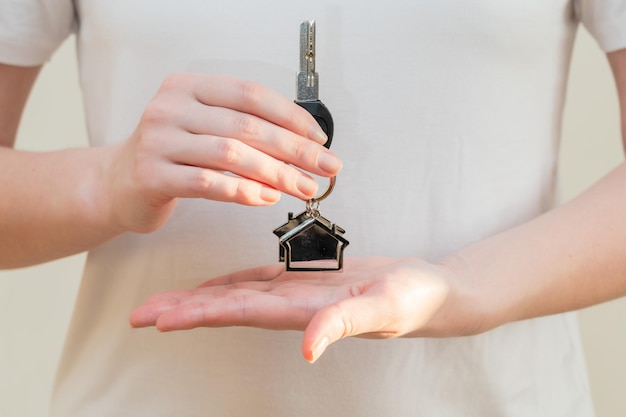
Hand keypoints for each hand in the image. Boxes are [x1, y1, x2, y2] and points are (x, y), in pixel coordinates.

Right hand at [104, 74, 341, 232]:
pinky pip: (208, 183)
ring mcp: (158, 140)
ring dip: (276, 173)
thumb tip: (304, 145)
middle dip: (294, 149)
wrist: (117, 183)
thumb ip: (244, 129)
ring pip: (231, 154)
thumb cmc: (172, 155)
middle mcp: (171, 107)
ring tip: (303, 187)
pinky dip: (243, 191)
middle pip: (246, 125)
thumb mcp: (204, 128)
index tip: (319, 138)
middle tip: (325, 166)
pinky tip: (267, 198)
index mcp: (189, 87)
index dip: (291, 116)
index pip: (251, 94)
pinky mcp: (152, 175)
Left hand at [130, 257, 481, 362]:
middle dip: (182, 310)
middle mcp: (291, 307)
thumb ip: (344, 325)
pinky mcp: (307, 281)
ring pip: (236, 294)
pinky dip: (233, 281)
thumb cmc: (412, 300)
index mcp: (302, 312)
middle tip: (138, 315)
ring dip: (199, 297)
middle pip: (226, 307)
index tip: (160, 319)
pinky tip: (215, 282)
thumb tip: (308, 350)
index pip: (240, 312)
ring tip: (162, 301)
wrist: (428, 290)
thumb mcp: (384, 308)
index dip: (199, 315)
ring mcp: (296, 294)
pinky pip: (261, 280)